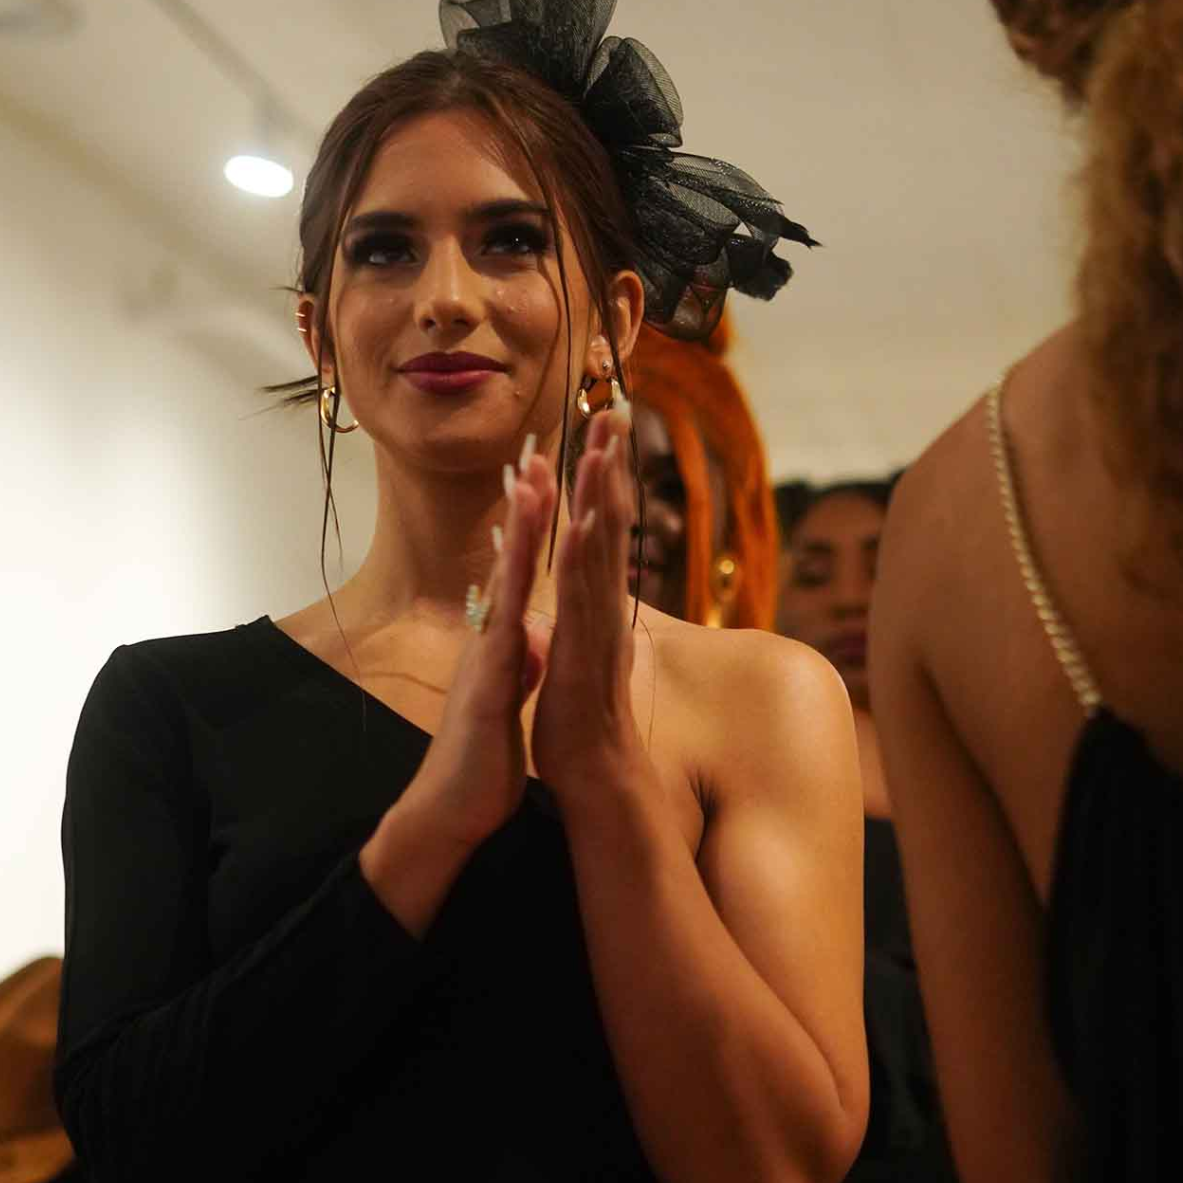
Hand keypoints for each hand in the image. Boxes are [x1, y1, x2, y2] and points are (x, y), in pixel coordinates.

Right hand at [399, 444, 557, 854]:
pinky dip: (514, 591)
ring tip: (532, 477)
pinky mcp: (486, 685)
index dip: (532, 527)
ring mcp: (485, 659)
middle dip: (524, 505)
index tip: (545, 477)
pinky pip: (505, 629)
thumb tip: (527, 643)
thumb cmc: (480, 765)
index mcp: (500, 646)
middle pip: (509, 560)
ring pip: (505, 582)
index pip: (519, 573)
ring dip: (518, 530)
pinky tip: (524, 559)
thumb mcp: (504, 704)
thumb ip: (515, 669)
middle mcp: (490, 641)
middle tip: (536, 447)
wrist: (450, 813)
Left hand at [532, 409, 643, 804]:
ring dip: (600, 495)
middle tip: (615, 409)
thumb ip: (573, 623)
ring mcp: (598, 626)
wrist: (594, 773)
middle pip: (610, 521)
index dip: (602, 479)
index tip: (603, 431)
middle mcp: (605, 606)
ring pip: (601, 548)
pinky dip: (582, 558)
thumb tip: (567, 605)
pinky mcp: (584, 651)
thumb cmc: (580, 721)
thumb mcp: (571, 657)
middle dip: (610, 464)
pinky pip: (582, 597)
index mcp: (597, 605)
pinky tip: (580, 521)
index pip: (600, 528)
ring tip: (602, 444)